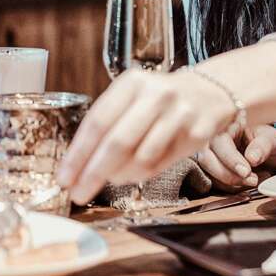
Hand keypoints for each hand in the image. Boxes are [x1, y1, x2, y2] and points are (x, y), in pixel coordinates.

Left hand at [57, 69, 238, 203]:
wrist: (211, 91)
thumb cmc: (160, 100)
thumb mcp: (132, 97)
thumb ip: (108, 123)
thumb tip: (78, 165)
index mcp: (133, 83)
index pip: (98, 122)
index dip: (78, 154)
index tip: (65, 178)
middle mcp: (158, 95)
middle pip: (118, 142)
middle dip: (94, 173)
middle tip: (79, 192)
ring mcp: (181, 114)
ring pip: (141, 158)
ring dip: (119, 175)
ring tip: (111, 179)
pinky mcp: (198, 133)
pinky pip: (162, 163)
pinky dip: (142, 174)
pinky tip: (134, 172)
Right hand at [193, 125, 275, 191]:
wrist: (271, 151)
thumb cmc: (270, 140)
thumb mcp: (273, 139)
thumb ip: (264, 145)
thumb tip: (251, 158)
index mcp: (228, 125)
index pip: (219, 141)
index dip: (230, 158)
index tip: (246, 171)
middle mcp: (215, 138)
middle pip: (207, 158)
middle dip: (227, 174)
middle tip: (251, 180)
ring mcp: (213, 154)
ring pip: (208, 171)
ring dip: (229, 182)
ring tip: (253, 180)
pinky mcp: (214, 168)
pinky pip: (214, 180)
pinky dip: (230, 186)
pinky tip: (247, 183)